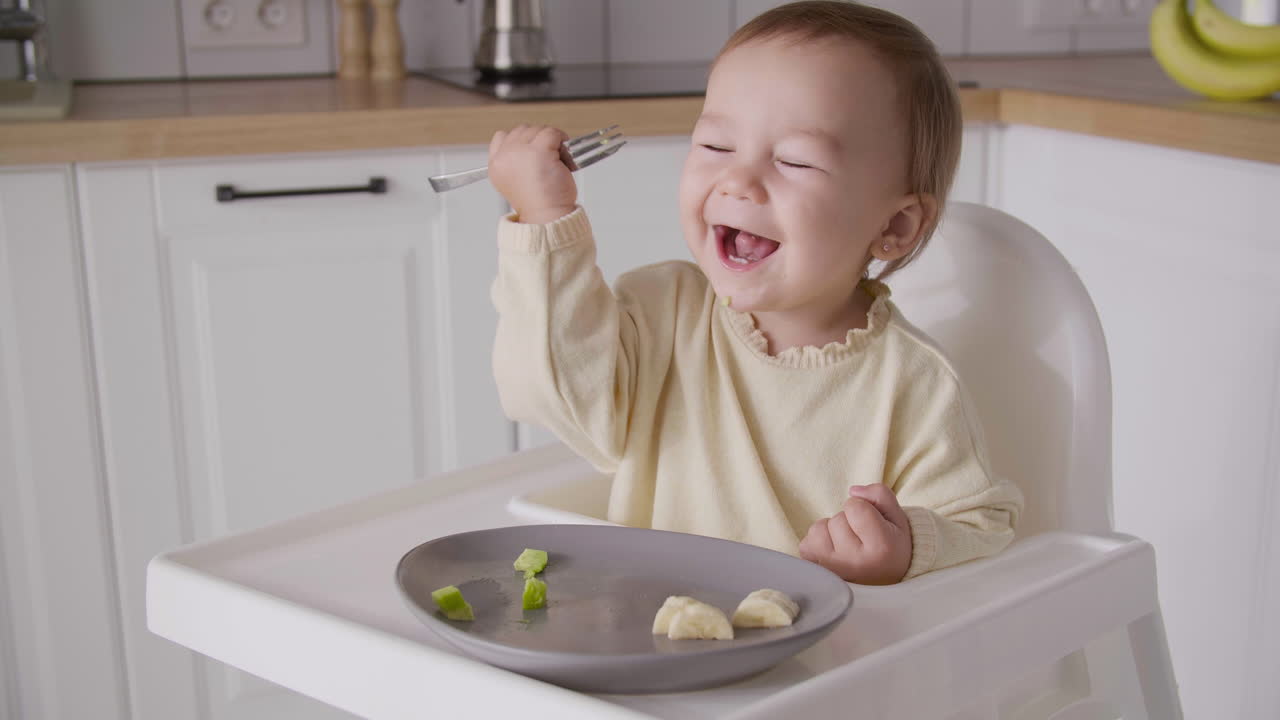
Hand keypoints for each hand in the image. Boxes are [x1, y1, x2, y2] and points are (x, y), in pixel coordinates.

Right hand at [488, 124, 577, 224]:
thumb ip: (515, 161)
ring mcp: (521, 152)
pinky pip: (552, 133)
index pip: (502, 136)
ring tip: (556, 159)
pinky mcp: (539, 151)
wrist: (547, 218)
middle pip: (522, 130)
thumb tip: (530, 144)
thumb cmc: (539, 204)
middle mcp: (504, 157)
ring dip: (551, 139)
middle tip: (549, 156)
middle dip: (538, 139)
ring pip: (538, 129)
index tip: (533, 152)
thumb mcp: (516, 182)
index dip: (522, 141)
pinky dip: (562, 140)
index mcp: (496, 165)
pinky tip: (564, 155)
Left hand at [798, 484, 912, 584]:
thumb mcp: (897, 518)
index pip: (855, 506)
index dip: (862, 507)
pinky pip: (806, 543)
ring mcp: (833, 570)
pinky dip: (818, 543)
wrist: (884, 584)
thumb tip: (852, 490)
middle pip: (837, 518)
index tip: (872, 524)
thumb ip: (879, 495)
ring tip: (847, 545)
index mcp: (881, 548)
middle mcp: (855, 562)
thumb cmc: (890, 548)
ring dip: (830, 531)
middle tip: (861, 539)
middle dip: (847, 521)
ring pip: (819, 528)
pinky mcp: (817, 573)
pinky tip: (835, 554)